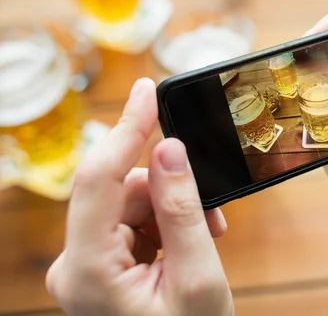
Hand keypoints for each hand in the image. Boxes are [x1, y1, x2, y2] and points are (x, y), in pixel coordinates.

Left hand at [46, 78, 232, 315]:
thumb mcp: (198, 278)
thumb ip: (182, 210)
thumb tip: (169, 149)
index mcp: (86, 271)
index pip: (99, 179)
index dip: (126, 128)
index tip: (148, 90)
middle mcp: (74, 265)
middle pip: (120, 192)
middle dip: (169, 190)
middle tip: (213, 214)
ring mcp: (85, 266)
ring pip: (130, 204)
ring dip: (173, 210)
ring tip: (206, 236)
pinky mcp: (100, 265)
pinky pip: (133, 222)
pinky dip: (166, 223)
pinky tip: (188, 242)